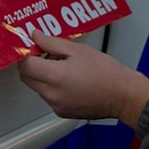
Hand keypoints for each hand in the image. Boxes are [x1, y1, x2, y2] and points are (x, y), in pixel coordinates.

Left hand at [18, 32, 148, 128]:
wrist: (123, 95)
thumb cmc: (106, 71)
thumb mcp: (78, 50)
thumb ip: (52, 43)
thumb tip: (36, 36)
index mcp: (55, 77)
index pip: (25, 65)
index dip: (25, 53)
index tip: (31, 45)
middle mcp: (51, 94)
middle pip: (27, 77)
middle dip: (31, 64)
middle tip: (45, 52)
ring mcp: (56, 105)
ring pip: (37, 87)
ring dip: (42, 74)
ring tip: (63, 65)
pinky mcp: (62, 112)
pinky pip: (48, 96)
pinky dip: (52, 86)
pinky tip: (69, 78)